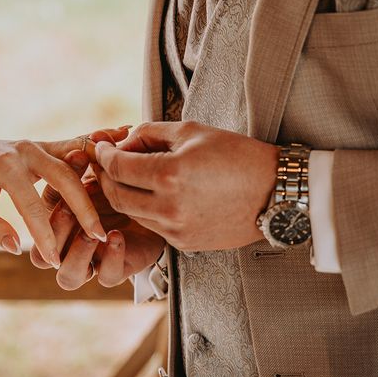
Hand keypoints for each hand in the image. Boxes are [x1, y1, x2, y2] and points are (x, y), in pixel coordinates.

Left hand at [0, 130, 128, 267]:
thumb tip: (16, 246)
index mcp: (4, 166)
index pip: (30, 204)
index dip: (43, 234)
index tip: (55, 260)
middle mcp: (26, 150)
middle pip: (64, 178)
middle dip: (84, 208)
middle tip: (100, 236)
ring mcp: (40, 144)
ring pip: (78, 154)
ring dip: (103, 165)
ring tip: (129, 173)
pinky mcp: (48, 145)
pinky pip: (78, 143)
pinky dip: (100, 140)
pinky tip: (124, 132)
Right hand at [31, 129, 164, 289]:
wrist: (157, 199)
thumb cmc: (115, 179)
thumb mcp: (95, 164)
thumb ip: (84, 151)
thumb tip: (96, 132)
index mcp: (54, 222)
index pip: (34, 224)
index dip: (44, 205)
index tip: (65, 179)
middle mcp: (68, 246)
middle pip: (42, 258)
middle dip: (55, 231)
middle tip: (67, 209)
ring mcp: (91, 260)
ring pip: (69, 277)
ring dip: (77, 253)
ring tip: (94, 232)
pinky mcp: (117, 268)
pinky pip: (107, 276)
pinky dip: (110, 258)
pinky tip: (116, 236)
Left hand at [94, 121, 277, 251]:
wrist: (275, 193)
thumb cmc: (238, 156)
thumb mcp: (192, 132)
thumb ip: (151, 134)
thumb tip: (124, 142)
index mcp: (170, 175)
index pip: (117, 167)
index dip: (104, 155)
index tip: (102, 147)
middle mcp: (168, 208)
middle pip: (116, 194)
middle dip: (106, 177)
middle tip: (107, 163)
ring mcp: (176, 230)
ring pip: (131, 213)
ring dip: (124, 194)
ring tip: (131, 177)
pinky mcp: (184, 244)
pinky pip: (152, 226)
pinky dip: (145, 210)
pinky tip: (154, 195)